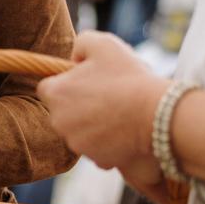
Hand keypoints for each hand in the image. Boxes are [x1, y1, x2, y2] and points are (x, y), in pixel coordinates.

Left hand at [37, 31, 167, 188]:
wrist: (157, 114)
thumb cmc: (128, 77)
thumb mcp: (103, 43)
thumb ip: (81, 44)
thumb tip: (74, 60)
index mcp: (55, 93)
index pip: (48, 88)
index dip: (67, 82)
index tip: (87, 80)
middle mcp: (59, 122)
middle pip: (64, 112)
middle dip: (79, 105)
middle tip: (107, 95)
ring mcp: (77, 143)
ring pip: (81, 131)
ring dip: (94, 123)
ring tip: (119, 111)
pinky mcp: (97, 160)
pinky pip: (98, 148)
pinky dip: (109, 141)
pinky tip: (125, 129)